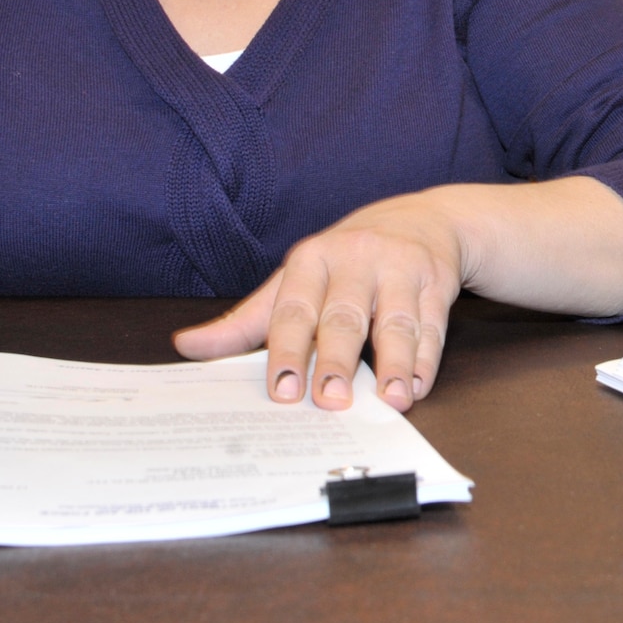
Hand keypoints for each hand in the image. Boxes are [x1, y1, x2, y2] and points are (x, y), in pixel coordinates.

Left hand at [172, 191, 464, 412]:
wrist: (422, 220)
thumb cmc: (345, 261)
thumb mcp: (294, 281)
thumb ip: (247, 320)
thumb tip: (185, 346)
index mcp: (311, 259)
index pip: (294, 310)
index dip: (287, 351)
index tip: (281, 390)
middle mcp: (355, 258)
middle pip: (343, 317)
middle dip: (336, 361)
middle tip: (329, 402)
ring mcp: (399, 267)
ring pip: (395, 322)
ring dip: (394, 364)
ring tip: (391, 401)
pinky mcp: (436, 281)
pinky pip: (431, 325)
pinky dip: (426, 360)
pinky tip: (417, 386)